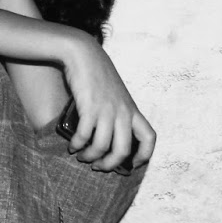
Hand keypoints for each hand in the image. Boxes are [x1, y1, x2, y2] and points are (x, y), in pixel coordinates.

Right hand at [61, 38, 156, 171]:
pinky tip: (72, 145)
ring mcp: (107, 111)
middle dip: (110, 164)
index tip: (133, 165)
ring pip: (102, 147)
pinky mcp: (90, 108)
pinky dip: (77, 145)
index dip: (144, 155)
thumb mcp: (115, 94)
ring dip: (90, 157)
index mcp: (132, 110)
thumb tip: (105, 135)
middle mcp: (123, 113)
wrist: (84, 55)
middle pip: (123, 150)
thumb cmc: (97, 74)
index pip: (149, 137)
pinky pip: (85, 136)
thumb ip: (115, 112)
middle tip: (98, 167)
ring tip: (81, 156)